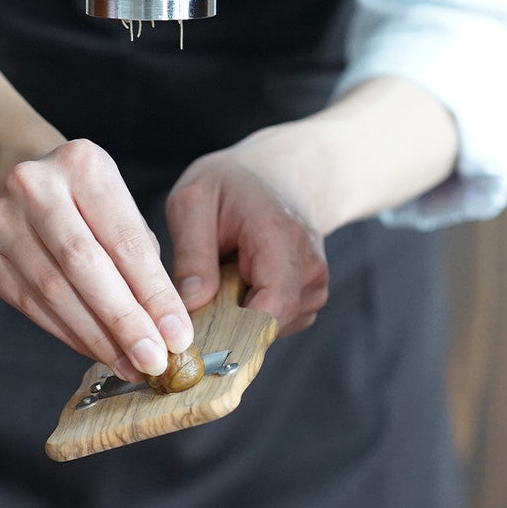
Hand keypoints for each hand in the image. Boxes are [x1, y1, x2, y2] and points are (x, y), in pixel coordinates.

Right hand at [0, 139, 193, 379]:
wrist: (15, 184)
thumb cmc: (86, 206)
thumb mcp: (122, 212)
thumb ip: (143, 264)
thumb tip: (167, 331)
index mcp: (82, 165)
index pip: (125, 241)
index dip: (154, 294)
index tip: (178, 336)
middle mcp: (35, 186)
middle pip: (85, 266)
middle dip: (124, 321)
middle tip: (154, 361)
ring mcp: (1, 221)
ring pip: (55, 293)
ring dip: (98, 338)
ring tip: (131, 364)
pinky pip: (33, 307)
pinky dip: (71, 335)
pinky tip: (99, 352)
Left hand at [166, 131, 329, 336]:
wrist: (278, 175)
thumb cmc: (230, 185)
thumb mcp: (193, 203)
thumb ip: (191, 255)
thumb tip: (192, 306)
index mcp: (280, 238)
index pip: (272, 307)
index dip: (233, 330)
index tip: (196, 331)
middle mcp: (309, 266)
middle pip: (268, 327)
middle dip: (226, 326)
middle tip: (198, 300)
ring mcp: (315, 286)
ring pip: (268, 332)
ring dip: (237, 320)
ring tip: (223, 279)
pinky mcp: (309, 301)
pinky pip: (274, 328)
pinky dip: (250, 317)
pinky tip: (241, 285)